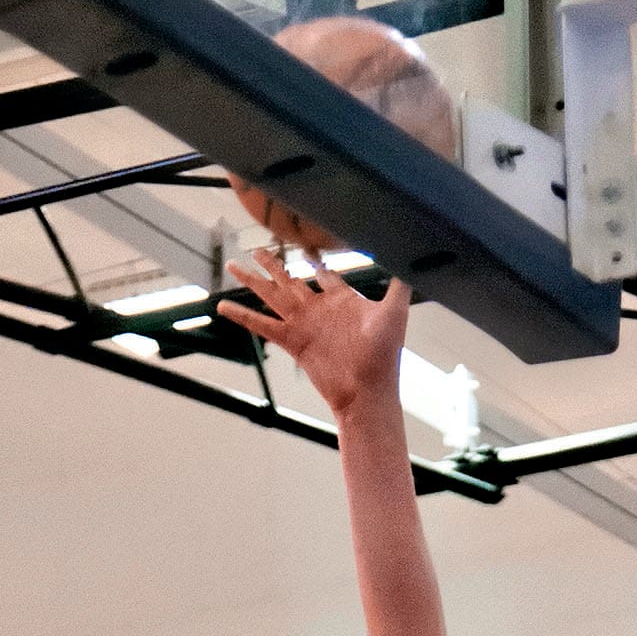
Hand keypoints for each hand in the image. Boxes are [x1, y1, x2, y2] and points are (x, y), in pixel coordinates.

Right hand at [216, 252, 409, 416]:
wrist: (368, 390)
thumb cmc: (384, 354)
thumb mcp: (394, 310)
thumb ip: (399, 281)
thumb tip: (412, 252)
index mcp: (342, 300)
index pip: (324, 273)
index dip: (314, 260)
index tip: (303, 245)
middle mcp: (319, 309)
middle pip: (290, 280)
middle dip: (273, 265)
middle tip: (256, 249)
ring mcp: (304, 325)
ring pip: (272, 295)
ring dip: (253, 281)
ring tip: (233, 265)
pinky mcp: (292, 341)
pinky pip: (262, 325)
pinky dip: (243, 316)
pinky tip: (224, 307)